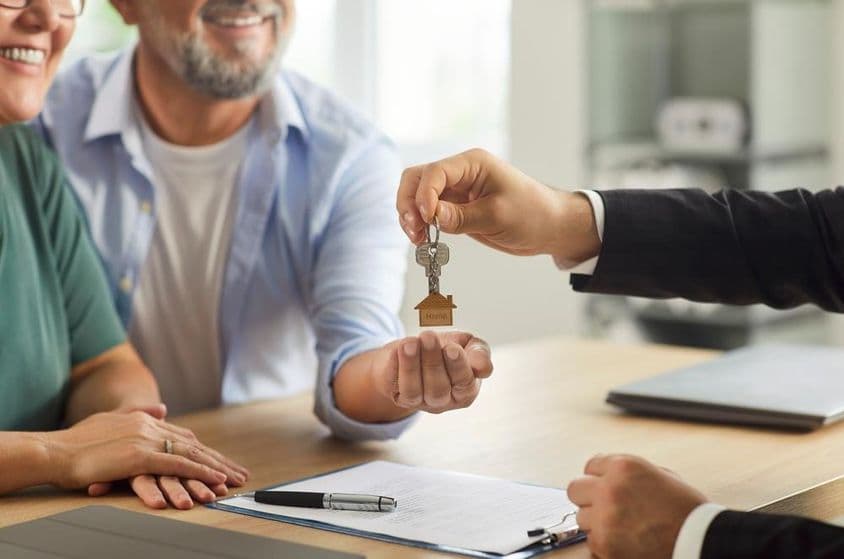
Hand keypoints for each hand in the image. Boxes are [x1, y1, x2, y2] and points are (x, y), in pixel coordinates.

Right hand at [47, 411, 248, 507]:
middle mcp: (150, 426)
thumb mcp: (111, 422)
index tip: (223, 463)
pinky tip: (214, 481)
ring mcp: (146, 440)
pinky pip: (177, 465)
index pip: (184, 437)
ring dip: (215, 469)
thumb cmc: (76, 442)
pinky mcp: (139, 456)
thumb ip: (138, 414)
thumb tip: (161, 407)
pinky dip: (199, 472)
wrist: (54, 450)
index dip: (206, 452)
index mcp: (144, 420)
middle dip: (219, 461)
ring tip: (234, 480)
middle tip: (239, 474)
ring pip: (190, 455)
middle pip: (193, 446)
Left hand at [373, 331, 492, 413]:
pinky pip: (394, 385)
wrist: (413, 349)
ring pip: (414, 391)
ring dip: (411, 366)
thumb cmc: (444, 348)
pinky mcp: (397, 395)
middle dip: (433, 362)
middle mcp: (443, 401)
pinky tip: (398, 349)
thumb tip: (484, 368)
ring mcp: (418, 402)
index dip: (458, 367)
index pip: (465, 384)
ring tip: (409, 343)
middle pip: (438, 389)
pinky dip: (395, 366)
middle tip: (428, 336)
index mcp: (465, 390)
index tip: (451, 348)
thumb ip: (479, 352)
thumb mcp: (466, 344)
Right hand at [396, 148, 600, 266]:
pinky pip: (429, 212)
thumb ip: (461, 217)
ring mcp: (456, 191)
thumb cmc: (532, 214)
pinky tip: (424, 239)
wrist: (549, 227)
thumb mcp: (497, 216)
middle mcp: (460, 173)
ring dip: (411, 215)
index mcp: (472, 164)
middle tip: (413, 229)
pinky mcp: (456, 208)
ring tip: (417, 238)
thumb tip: (430, 216)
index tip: (425, 218)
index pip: (435, 172)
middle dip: (409, 202)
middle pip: (417, 178)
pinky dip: (421, 224)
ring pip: (418, 195)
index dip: (424, 195)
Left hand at [567, 454, 707, 558]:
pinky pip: (590, 539)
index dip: (599, 477)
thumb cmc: (686, 510)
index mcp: (624, 467)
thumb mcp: (660, 475)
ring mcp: (604, 518)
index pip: (590, 465)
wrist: (700, 540)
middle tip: (604, 506)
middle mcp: (610, 489)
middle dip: (588, 496)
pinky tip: (624, 540)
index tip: (604, 485)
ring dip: (596, 521)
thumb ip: (628, 472)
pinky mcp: (604, 544)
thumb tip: (604, 470)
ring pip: (581, 516)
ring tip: (621, 526)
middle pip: (575, 488)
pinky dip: (604, 541)